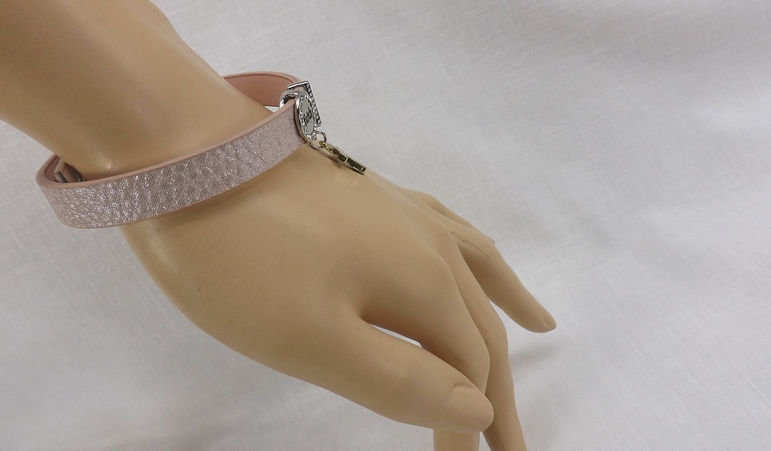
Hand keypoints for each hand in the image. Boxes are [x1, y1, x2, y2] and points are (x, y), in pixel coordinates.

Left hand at [120, 142, 555, 450]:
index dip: (468, 425)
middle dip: (494, 390)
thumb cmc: (243, 259)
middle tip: (508, 448)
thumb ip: (401, 378)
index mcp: (424, 283)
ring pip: (473, 274)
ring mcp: (406, 214)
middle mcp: (431, 245)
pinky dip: (475, 254)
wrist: (189, 156)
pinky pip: (448, 231)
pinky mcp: (377, 198)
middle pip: (479, 328)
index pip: (466, 370)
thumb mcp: (314, 338)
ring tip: (543, 332)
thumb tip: (476, 409)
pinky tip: (477, 253)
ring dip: (501, 317)